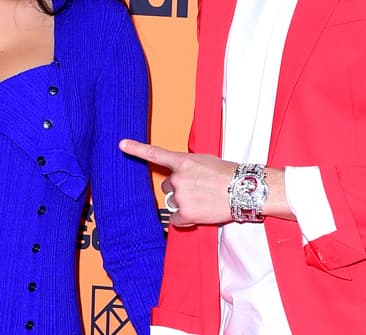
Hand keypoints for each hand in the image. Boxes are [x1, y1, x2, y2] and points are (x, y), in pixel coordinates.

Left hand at [119, 139, 235, 227]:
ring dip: (184, 203)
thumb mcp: (205, 161)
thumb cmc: (228, 174)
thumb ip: (188, 166)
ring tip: (204, 200)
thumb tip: (179, 176)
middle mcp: (178, 178)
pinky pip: (177, 220)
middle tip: (199, 189)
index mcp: (183, 161)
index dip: (136, 148)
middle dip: (179, 189)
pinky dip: (186, 219)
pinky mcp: (186, 213)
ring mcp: (181, 196)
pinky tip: (200, 212)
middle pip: (167, 186)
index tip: (121, 144)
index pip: (155, 153)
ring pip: (173, 203)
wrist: (244, 189)